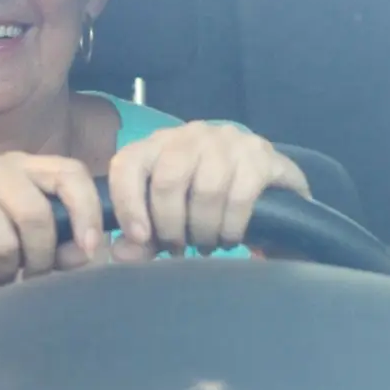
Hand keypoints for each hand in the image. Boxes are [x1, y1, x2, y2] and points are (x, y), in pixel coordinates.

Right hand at [0, 152, 105, 295]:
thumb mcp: (21, 240)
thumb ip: (58, 244)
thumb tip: (85, 253)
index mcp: (23, 166)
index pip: (70, 173)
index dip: (88, 211)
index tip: (92, 249)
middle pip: (37, 215)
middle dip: (40, 260)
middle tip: (31, 282)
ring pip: (4, 242)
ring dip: (4, 276)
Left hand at [108, 122, 309, 259]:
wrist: (269, 183)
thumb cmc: (206, 201)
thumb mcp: (170, 216)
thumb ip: (143, 237)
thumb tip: (120, 254)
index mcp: (157, 145)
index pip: (128, 164)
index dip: (127, 203)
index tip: (140, 238)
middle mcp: (190, 135)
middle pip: (168, 181)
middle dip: (170, 226)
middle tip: (178, 249)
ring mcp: (226, 140)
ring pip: (206, 190)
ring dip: (203, 229)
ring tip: (205, 245)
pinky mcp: (259, 154)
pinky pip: (239, 196)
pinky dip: (231, 227)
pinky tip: (229, 239)